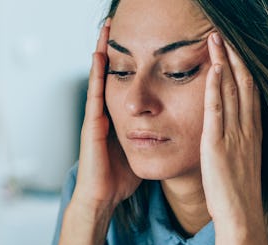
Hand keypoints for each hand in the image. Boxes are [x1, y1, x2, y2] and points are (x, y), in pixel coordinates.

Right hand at [74, 20, 140, 214]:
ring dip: (102, 52)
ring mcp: (97, 116)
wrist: (103, 198)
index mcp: (119, 118)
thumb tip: (175, 129)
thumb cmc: (120, 179)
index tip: (141, 41)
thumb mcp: (142, 150)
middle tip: (118, 23)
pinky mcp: (92, 124)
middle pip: (113, 74)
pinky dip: (97, 72)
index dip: (132, 63)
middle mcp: (107, 113)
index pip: (127, 83)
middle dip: (115, 50)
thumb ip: (154, 136)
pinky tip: (99, 54)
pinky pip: (95, 92)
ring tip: (107, 28)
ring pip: (101, 77)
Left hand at [201, 32, 262, 228]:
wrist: (241, 217)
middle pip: (243, 84)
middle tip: (223, 34)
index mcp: (252, 133)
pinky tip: (213, 69)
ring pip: (231, 90)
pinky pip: (216, 110)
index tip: (236, 49)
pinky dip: (215, 87)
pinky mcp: (217, 145)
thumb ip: (238, 145)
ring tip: (215, 39)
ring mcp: (234, 135)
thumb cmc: (239, 196)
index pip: (250, 92)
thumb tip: (233, 137)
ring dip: (224, 62)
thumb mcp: (242, 164)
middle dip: (234, 56)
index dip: (243, 68)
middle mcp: (247, 129)